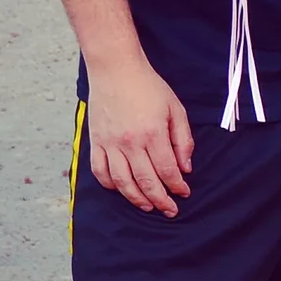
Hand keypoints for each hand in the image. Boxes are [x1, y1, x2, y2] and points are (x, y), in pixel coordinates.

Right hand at [85, 60, 192, 215]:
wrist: (115, 70)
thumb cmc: (148, 87)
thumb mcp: (175, 109)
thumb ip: (182, 140)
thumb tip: (185, 167)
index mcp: (152, 134)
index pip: (167, 170)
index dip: (177, 185)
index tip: (184, 193)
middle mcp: (130, 142)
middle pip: (145, 181)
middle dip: (160, 199)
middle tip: (170, 210)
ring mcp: (110, 143)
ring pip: (121, 181)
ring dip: (135, 198)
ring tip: (148, 206)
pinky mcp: (95, 141)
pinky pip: (99, 170)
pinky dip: (109, 184)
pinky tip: (121, 189)